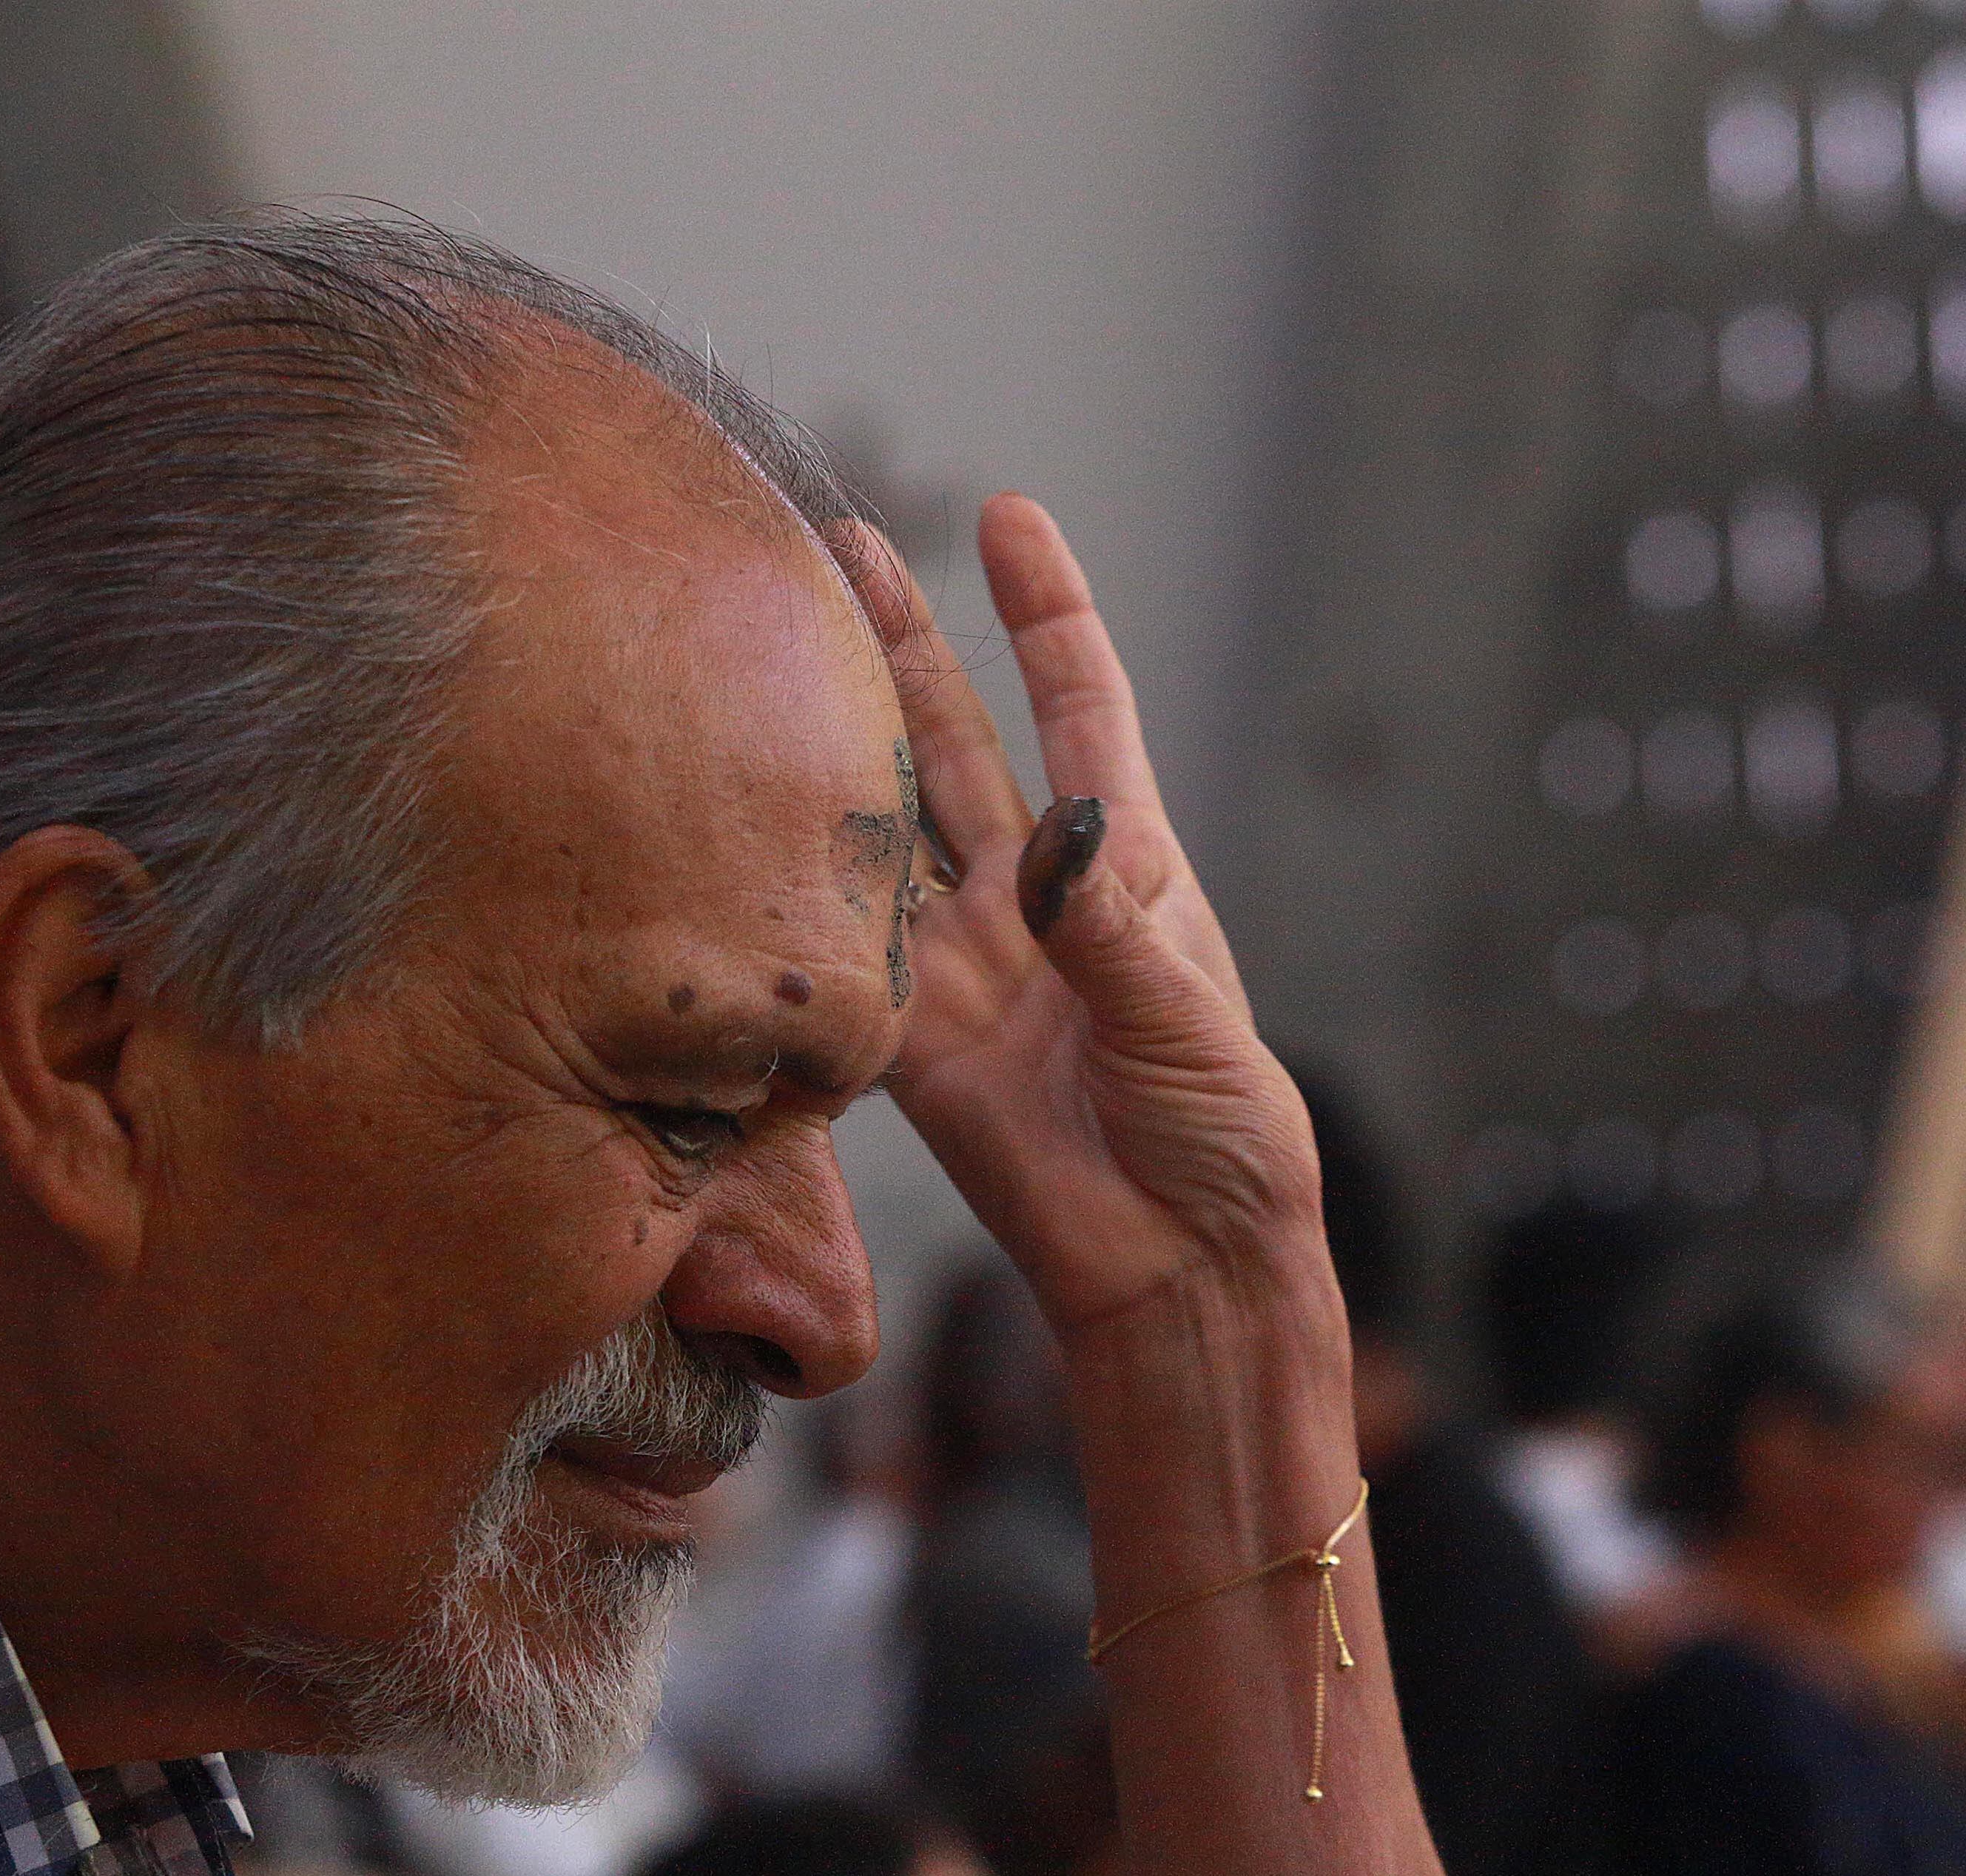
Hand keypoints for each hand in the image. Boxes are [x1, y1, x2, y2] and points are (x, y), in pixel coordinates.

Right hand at [830, 495, 1326, 1343]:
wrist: (1175, 1269)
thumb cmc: (1223, 1140)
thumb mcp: (1187, 1024)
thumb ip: (1114, 934)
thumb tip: (1061, 838)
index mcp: (1127, 866)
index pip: (1081, 706)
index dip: (1045, 610)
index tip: (1011, 517)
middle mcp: (1035, 896)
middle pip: (957, 740)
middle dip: (902, 641)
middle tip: (841, 543)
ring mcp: (965, 962)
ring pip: (887, 822)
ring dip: (839, 738)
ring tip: (769, 645)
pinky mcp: (911, 1040)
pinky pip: (843, 952)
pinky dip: (799, 897)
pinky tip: (742, 820)